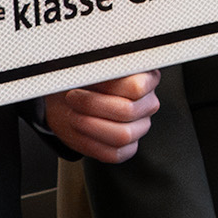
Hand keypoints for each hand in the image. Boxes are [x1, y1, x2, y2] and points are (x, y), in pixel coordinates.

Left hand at [43, 71, 160, 163]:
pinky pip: (113, 153)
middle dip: (92, 105)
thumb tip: (95, 66)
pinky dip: (89, 142)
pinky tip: (78, 130)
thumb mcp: (90, 64)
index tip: (87, 80)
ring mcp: (140, 127)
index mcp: (147, 78)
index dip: (106, 86)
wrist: (70, 96)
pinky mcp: (127, 148)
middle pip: (127, 111)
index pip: (136, 87)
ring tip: (73, 114)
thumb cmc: (83, 77)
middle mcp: (148, 103)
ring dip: (90, 124)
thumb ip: (99, 65)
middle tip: (72, 97)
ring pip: (122, 135)